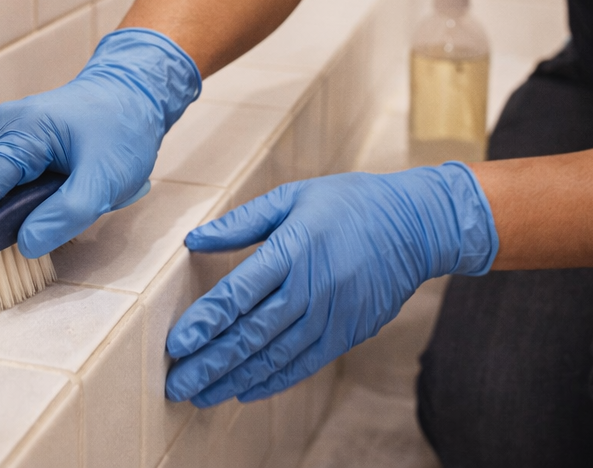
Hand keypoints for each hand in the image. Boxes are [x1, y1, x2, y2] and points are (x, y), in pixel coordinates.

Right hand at [0, 29, 200, 258]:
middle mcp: (4, 133)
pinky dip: (26, 206)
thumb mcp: (106, 178)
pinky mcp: (20, 151)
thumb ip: (66, 214)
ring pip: (1, 196)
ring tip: (63, 211)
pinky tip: (52, 208)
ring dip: (21, 216)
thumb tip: (25, 244)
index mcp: (20, 133)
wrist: (135, 92)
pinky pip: (12, 189)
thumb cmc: (122, 129)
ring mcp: (9, 140)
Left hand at [164, 164, 497, 405]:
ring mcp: (333, 313)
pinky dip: (275, 380)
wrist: (416, 225)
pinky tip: (246, 391)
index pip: (241, 292)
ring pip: (276, 355)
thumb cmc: (349, 202)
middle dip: (212, 362)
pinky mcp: (349, 331)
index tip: (177, 343)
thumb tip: (194, 240)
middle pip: (253, 333)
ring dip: (235, 378)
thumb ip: (242, 222)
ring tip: (202, 395)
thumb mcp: (294, 196)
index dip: (207, 320)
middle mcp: (312, 286)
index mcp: (294, 248)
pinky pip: (306, 362)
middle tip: (177, 384)